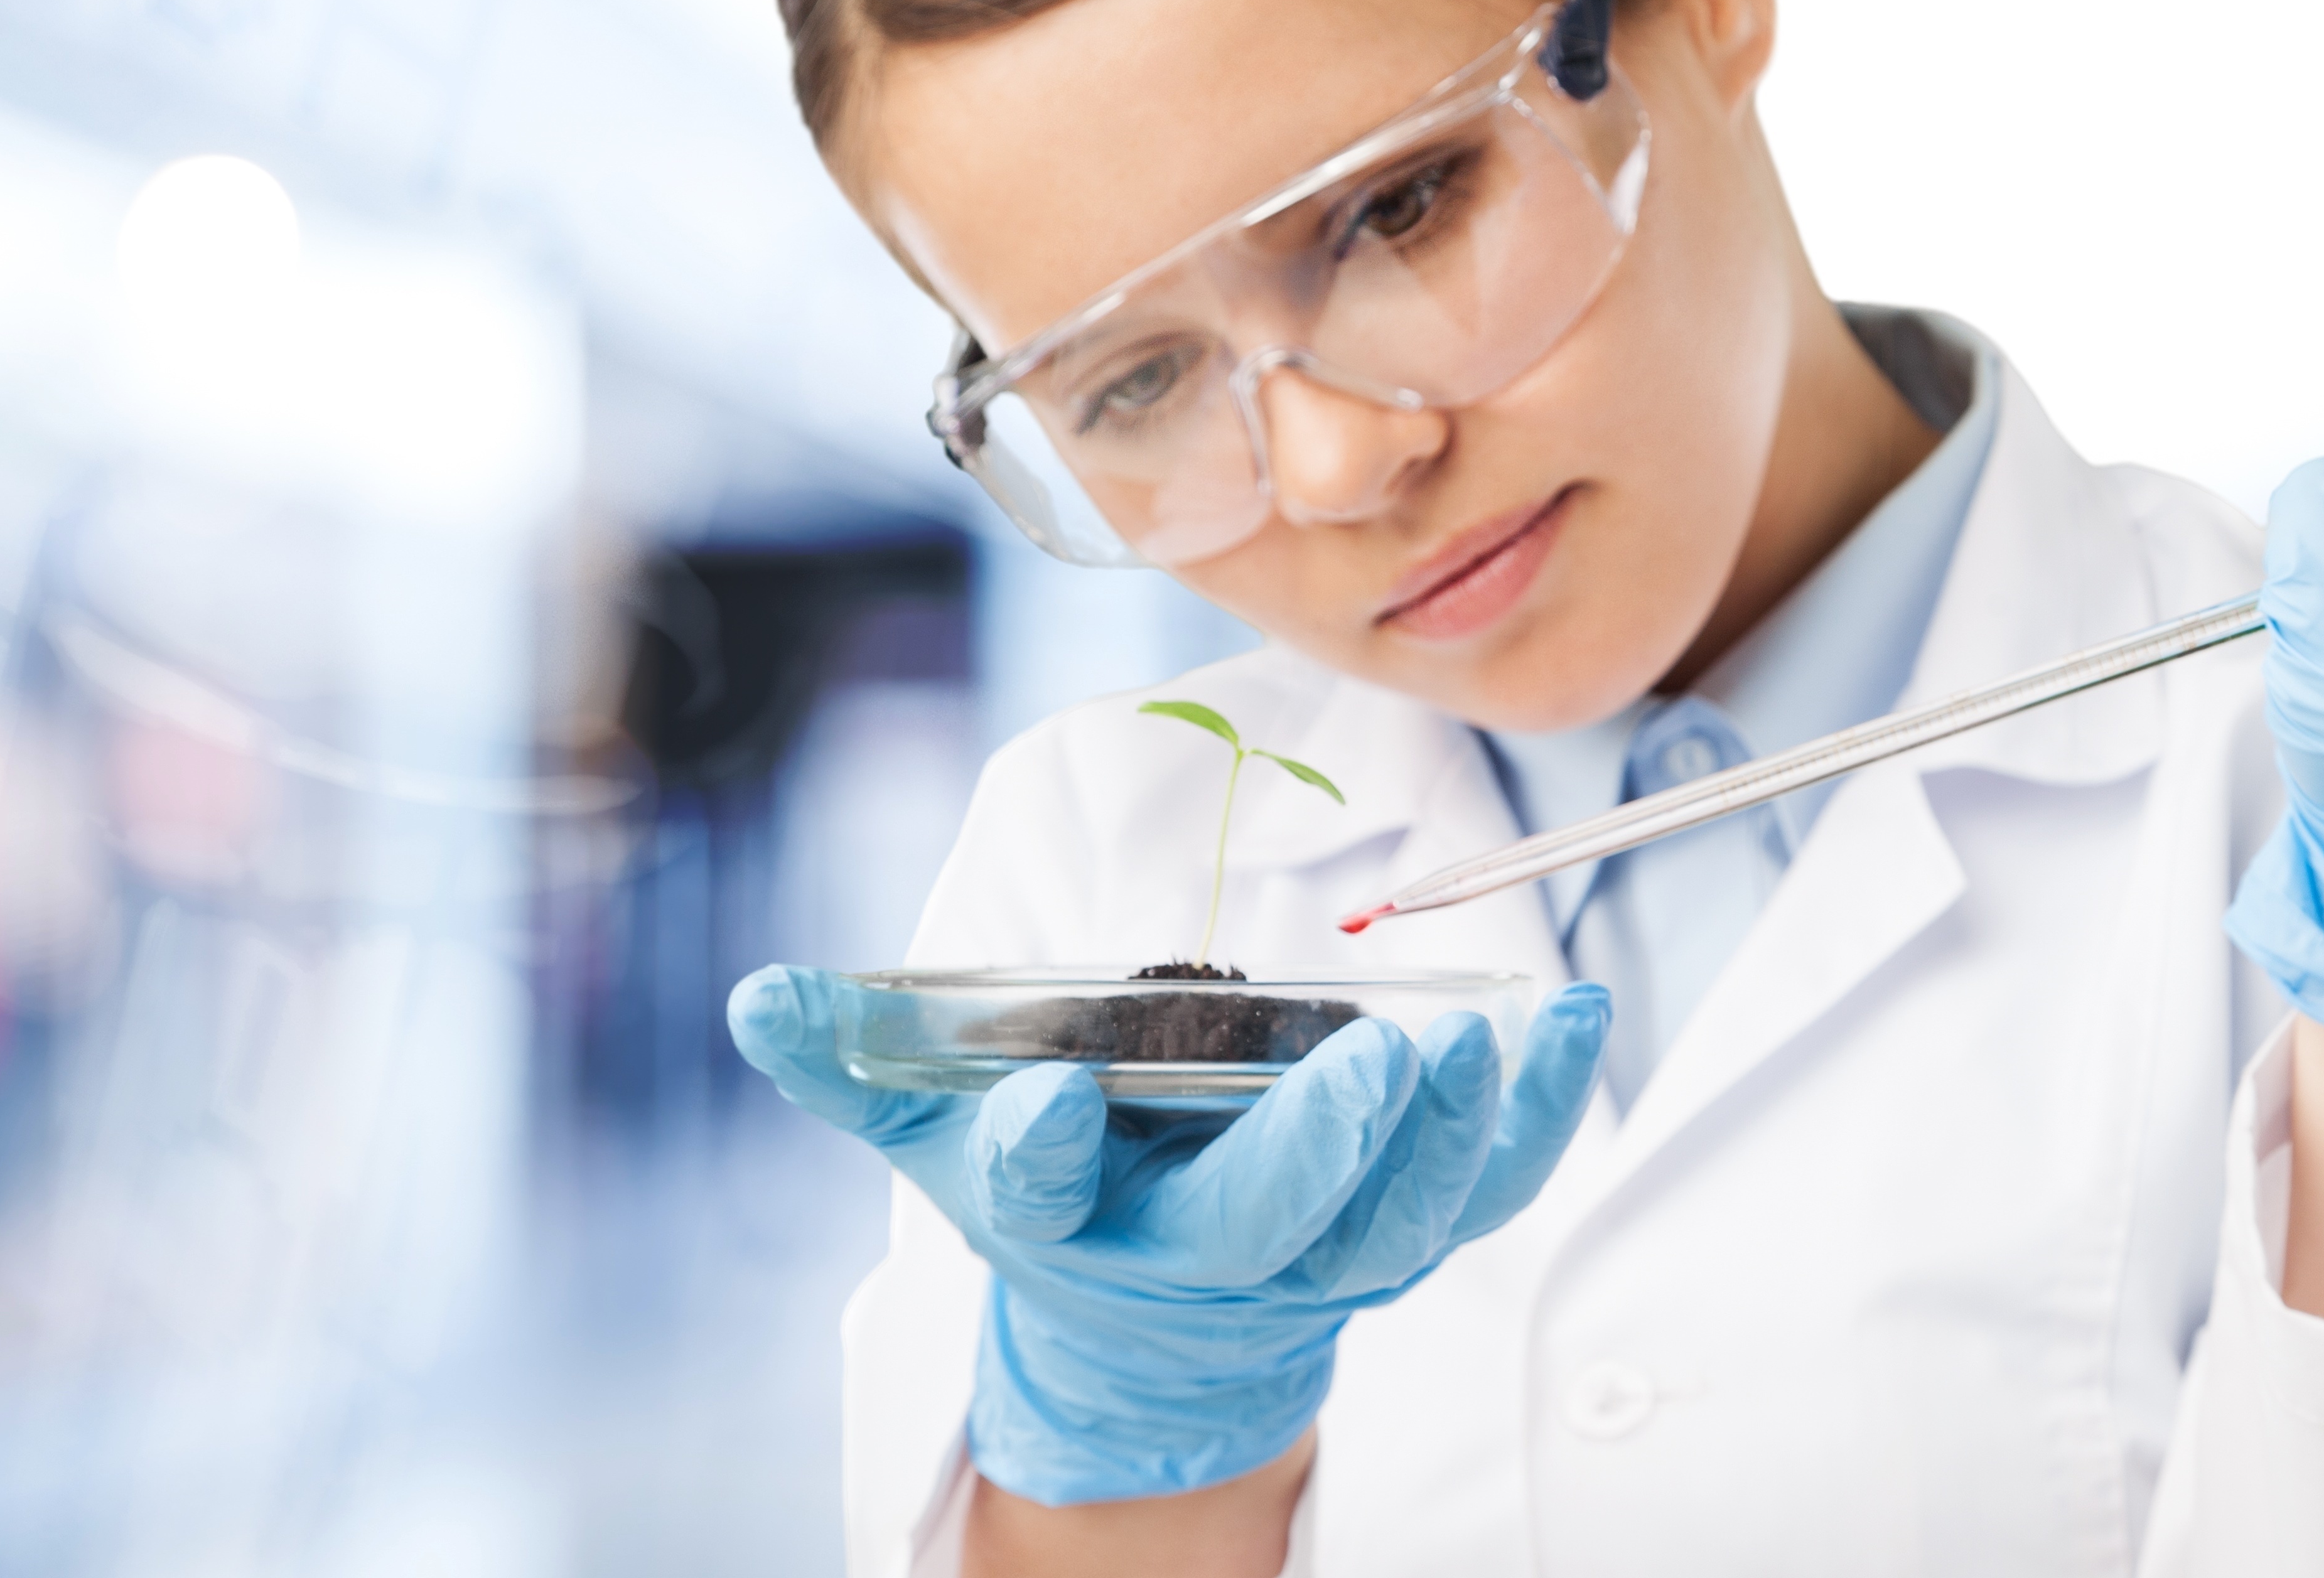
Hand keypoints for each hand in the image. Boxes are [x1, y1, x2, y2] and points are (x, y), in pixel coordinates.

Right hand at [728, 966, 1609, 1506]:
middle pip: (1263, 1221)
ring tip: (1475, 1039)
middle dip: (1319, 1147)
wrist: (1150, 1323)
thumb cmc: (1047, 1189)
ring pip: (1394, 1218)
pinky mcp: (1401, 1239)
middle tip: (1371, 1064)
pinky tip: (1567, 1022)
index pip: (1045, 1192)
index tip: (1051, 1102)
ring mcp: (1315, 1259)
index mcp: (1068, 1224)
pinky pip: (1486, 1192)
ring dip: (1445, 1133)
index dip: (1045, 1149)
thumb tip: (756, 999)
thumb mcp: (930, 1132)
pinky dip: (1535, 1118)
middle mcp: (1196, 1258)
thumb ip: (851, 1058)